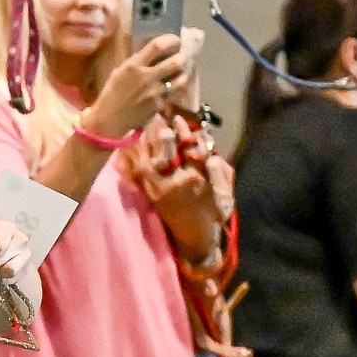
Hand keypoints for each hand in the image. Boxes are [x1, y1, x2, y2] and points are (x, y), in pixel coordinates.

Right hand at [84, 31, 189, 137]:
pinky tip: (174, 87)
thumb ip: (135, 63)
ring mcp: (156, 92)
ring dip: (183, 74)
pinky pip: (173, 94)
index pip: (156, 46)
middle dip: (183, 57)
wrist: (110, 119)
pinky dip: (175, 89)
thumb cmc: (111, 93)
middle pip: (174, 62)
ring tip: (181, 72)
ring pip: (180, 79)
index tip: (176, 39)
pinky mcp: (160, 105)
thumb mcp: (120, 72)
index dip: (169, 40)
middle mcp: (147, 77)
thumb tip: (150, 53)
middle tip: (184, 55)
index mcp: (134, 66)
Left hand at [125, 117, 226, 263]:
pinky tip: (131, 143)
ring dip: (147, 138)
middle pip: (167, 147)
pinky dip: (135, 156)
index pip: (190, 147)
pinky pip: (140, 170)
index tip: (180, 118)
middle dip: (163, 130)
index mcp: (196, 177)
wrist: (195, 240)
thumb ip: (220, 170)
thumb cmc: (213, 215)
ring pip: (151, 155)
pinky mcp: (151, 193)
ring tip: (145, 122)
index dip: (184, 130)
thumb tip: (211, 152)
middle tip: (158, 116)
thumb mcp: (225, 193)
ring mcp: (160, 187)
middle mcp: (176, 180)